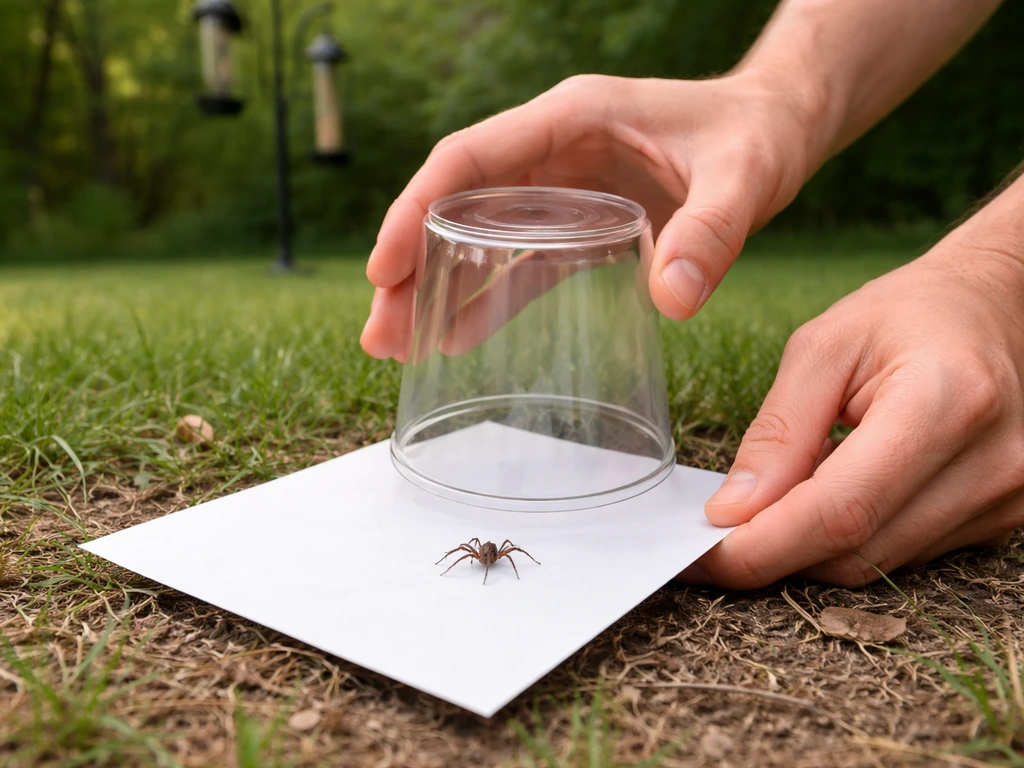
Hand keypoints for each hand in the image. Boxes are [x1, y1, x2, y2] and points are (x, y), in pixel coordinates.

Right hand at [360, 73, 816, 360]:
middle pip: (457, 205)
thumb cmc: (758, 134)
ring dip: (437, 289)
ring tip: (398, 347)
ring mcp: (562, 190)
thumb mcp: (745, 175)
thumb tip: (672, 301)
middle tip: (381, 333)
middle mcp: (553, 152)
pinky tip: (456, 337)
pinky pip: (520, 265)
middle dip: (412, 266)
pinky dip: (486, 300)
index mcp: (571, 120)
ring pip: (478, 238)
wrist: (779, 128)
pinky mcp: (580, 227)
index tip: (385, 268)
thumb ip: (713, 232)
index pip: (470, 160)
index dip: (418, 210)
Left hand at [685, 222, 1023, 587]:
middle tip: (720, 530)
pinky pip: (904, 554)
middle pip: (858, 552)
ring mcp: (1006, 498)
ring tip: (784, 491)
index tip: (703, 555)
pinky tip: (834, 490)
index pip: (841, 511)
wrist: (998, 305)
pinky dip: (852, 535)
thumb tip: (732, 510)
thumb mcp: (824, 348)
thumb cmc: (909, 313)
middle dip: (776, 551)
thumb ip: (777, 432)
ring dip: (812, 545)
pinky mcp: (1002, 517)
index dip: (763, 546)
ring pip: (877, 564)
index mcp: (945, 402)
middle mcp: (990, 463)